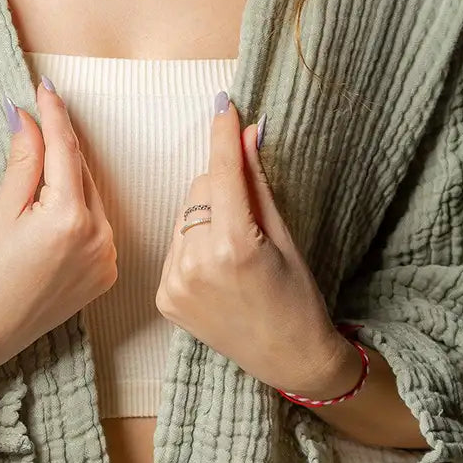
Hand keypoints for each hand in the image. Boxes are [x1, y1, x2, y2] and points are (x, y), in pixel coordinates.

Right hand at [0, 79, 117, 380]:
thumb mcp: (1, 213)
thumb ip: (23, 162)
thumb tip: (27, 117)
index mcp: (69, 219)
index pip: (65, 150)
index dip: (54, 115)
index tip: (45, 88)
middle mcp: (99, 238)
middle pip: (82, 172)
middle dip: (62, 141)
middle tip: (42, 109)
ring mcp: (107, 258)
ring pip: (92, 196)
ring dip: (71, 172)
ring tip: (46, 150)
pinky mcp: (107, 273)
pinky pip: (98, 223)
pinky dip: (81, 204)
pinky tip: (59, 195)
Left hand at [154, 94, 342, 396]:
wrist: (288, 358)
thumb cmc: (298, 297)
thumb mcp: (285, 237)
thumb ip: (258, 184)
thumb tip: (247, 134)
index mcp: (234, 247)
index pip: (222, 174)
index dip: (223, 137)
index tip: (223, 104)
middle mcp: (197, 264)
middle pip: (199, 190)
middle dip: (221, 188)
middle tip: (247, 214)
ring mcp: (176, 283)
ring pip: (184, 216)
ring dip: (205, 217)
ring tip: (233, 249)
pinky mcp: (164, 297)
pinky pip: (175, 246)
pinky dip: (193, 245)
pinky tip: (217, 269)